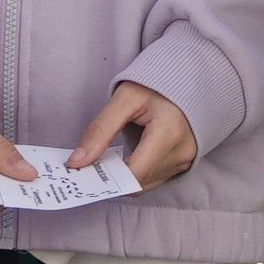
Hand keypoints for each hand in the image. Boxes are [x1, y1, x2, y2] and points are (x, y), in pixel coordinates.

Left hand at [74, 80, 199, 190]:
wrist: (185, 78)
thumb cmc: (155, 85)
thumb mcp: (124, 99)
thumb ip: (100, 130)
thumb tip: (77, 162)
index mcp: (169, 132)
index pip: (135, 172)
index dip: (108, 177)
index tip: (86, 171)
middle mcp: (182, 151)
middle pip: (139, 182)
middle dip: (113, 177)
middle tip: (94, 164)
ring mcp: (186, 160)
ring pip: (146, 185)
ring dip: (125, 177)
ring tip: (111, 159)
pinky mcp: (185, 164)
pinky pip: (155, 180)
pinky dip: (138, 174)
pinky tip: (127, 159)